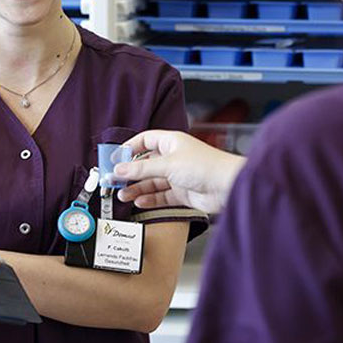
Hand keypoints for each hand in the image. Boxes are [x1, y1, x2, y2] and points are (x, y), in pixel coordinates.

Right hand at [115, 131, 244, 214]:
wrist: (228, 186)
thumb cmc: (205, 166)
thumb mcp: (167, 164)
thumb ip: (141, 169)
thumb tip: (119, 169)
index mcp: (171, 142)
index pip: (145, 140)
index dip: (129, 148)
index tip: (115, 158)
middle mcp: (174, 157)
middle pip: (146, 164)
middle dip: (130, 173)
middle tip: (114, 182)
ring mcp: (178, 175)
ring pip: (152, 182)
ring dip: (137, 188)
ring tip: (123, 195)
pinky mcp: (183, 192)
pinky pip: (161, 196)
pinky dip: (150, 199)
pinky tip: (139, 202)